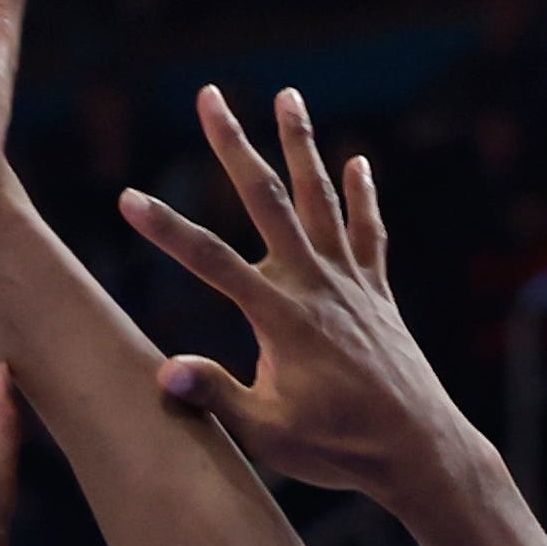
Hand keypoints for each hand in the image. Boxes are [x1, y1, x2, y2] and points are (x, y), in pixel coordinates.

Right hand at [124, 87, 478, 499]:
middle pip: (266, 200)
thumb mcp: (268, 433)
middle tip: (209, 96)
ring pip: (319, 199)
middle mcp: (316, 284)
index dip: (166, 229)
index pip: (210, 261)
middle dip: (233, 145)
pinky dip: (362, 196)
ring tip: (287, 95)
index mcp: (281, 316)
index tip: (128, 198)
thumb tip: (163, 371)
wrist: (419, 450)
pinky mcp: (377, 293)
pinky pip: (368, 232)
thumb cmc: (339, 448)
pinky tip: (356, 163)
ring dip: (301, 145)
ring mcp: (350, 283)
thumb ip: (218, 396)